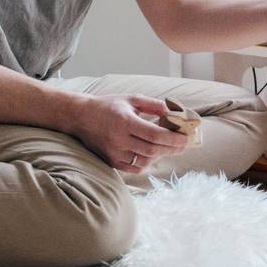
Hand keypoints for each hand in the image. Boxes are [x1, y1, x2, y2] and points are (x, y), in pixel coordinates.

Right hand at [70, 95, 187, 173]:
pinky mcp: (111, 161)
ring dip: (160, 155)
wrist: (81, 117)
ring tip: (168, 147)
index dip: (172, 138)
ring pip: (145, 160)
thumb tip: (174, 112)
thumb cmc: (109, 106)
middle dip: (172, 148)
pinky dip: (147, 162)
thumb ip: (153, 105)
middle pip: (152, 150)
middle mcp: (119, 139)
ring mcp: (114, 152)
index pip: (154, 134)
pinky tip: (152, 154)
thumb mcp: (131, 99)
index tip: (185, 138)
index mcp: (125, 121)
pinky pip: (134, 167)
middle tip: (184, 145)